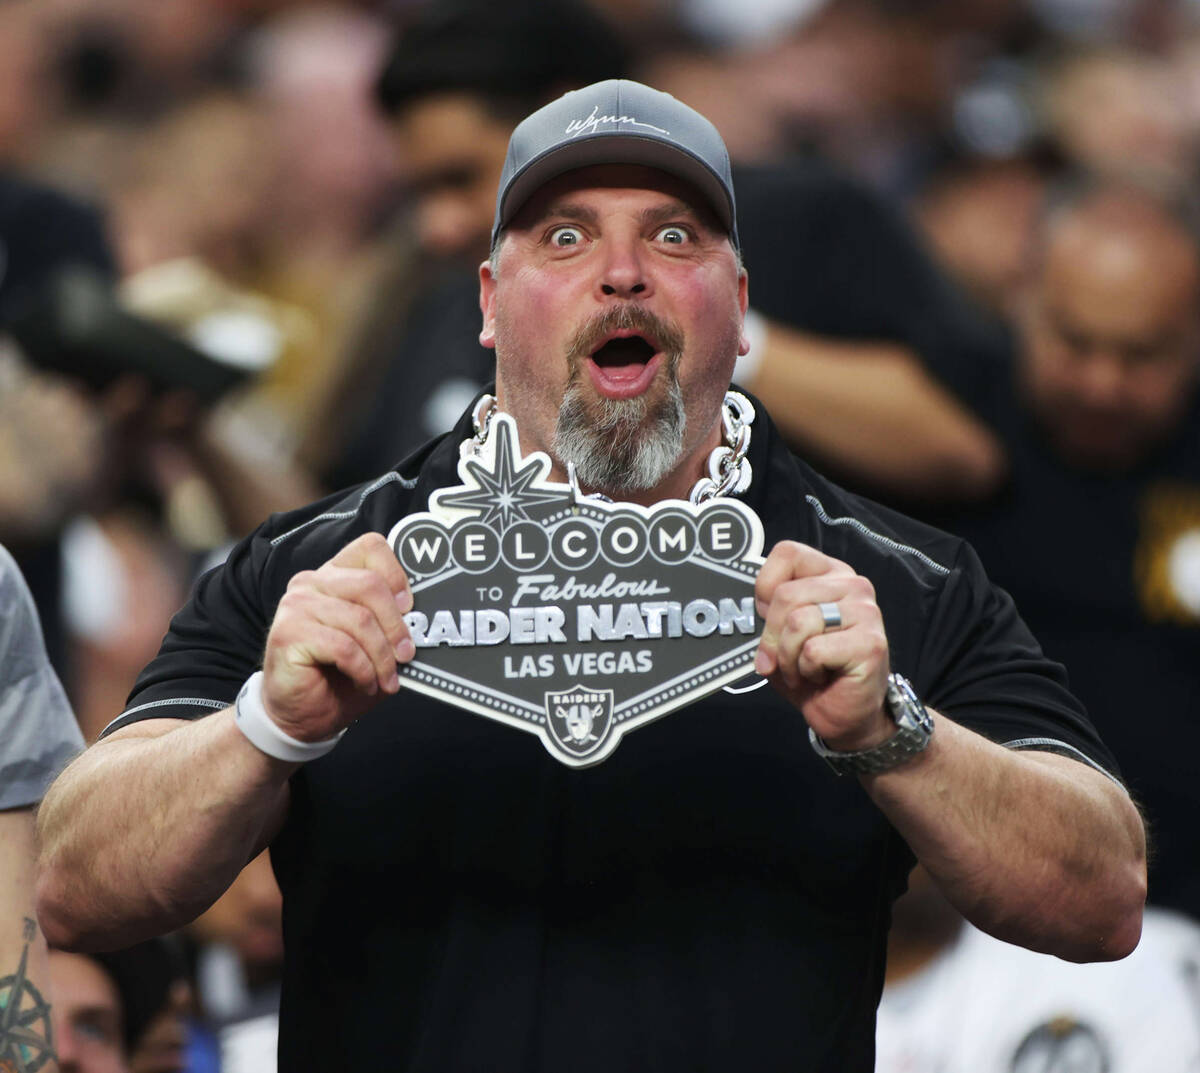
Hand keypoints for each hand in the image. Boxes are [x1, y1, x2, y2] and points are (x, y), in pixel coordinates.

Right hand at [260, 533, 414, 741]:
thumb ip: (393, 622)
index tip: (409, 608)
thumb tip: (425, 617)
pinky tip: (365, 684)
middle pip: (370, 585)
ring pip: (360, 620)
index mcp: (335, 575)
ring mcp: (296, 605)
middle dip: (396, 626)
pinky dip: (363, 670)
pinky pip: (343, 647)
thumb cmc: (340, 676)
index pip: (371, 548)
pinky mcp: (288, 633)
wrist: (301, 715)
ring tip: (386, 679)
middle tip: (406, 656)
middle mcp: (312, 582)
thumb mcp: (376, 644)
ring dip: (381, 657)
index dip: (397, 575)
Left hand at [754, 541, 891, 750]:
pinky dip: (805, 670)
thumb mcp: (780, 635)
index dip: (765, 587)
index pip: (788, 553)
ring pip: (798, 621)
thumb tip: (748, 610)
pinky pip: (813, 650)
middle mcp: (853, 585)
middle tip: (781, 659)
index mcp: (831, 574)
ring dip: (788, 657)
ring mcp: (866, 613)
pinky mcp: (870, 644)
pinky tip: (820, 676)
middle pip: (786, 594)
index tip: (766, 615)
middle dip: (772, 636)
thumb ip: (768, 612)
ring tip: (803, 668)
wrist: (845, 715)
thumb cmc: (813, 671)